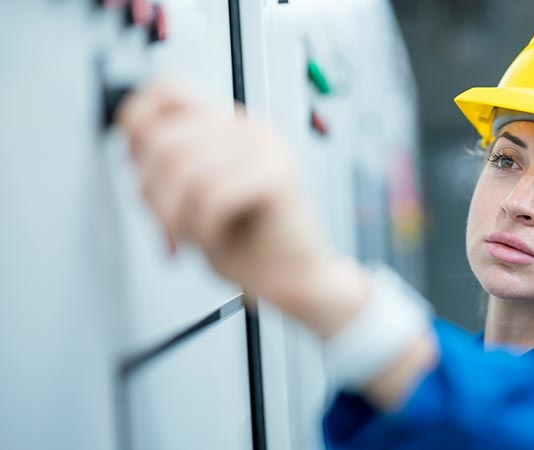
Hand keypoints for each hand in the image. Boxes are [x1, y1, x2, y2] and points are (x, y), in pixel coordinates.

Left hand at [117, 79, 367, 334]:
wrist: (296, 282)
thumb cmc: (248, 245)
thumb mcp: (194, 198)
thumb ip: (168, 166)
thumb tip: (129, 144)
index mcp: (229, 126)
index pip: (166, 89)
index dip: (137, 125)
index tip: (136, 168)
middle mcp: (249, 128)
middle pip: (164, 140)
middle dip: (150, 194)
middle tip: (165, 228)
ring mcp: (266, 148)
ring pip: (183, 171)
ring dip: (174, 216)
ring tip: (190, 237)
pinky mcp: (277, 176)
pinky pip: (211, 195)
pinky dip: (201, 227)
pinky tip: (212, 239)